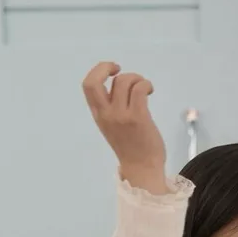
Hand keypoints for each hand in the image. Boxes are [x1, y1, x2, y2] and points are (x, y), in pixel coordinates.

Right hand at [82, 61, 166, 176]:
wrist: (142, 170)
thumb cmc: (131, 149)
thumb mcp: (113, 127)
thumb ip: (112, 109)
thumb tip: (121, 88)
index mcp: (99, 115)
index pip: (87, 86)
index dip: (98, 71)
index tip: (112, 72)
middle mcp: (106, 114)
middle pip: (95, 81)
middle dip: (106, 66)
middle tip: (120, 69)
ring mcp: (121, 116)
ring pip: (123, 81)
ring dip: (136, 78)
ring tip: (144, 88)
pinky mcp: (138, 117)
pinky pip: (139, 89)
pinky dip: (146, 84)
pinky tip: (149, 91)